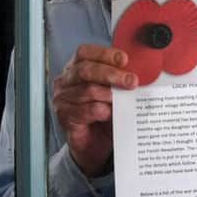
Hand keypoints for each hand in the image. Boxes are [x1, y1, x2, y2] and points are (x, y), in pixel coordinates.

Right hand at [52, 44, 137, 176]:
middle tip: (131, 81)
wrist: (94, 143)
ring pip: (87, 90)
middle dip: (111, 74)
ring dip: (110, 95)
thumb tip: (135, 70)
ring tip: (124, 99)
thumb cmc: (103, 114)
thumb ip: (118, 79)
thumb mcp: (111, 91)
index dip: (104, 53)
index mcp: (75, 68)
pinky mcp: (64, 117)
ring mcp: (61, 99)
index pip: (84, 52)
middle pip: (85, 70)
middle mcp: (65, 82)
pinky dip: (102, 111)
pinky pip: (86, 110)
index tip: (124, 59)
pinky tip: (111, 114)